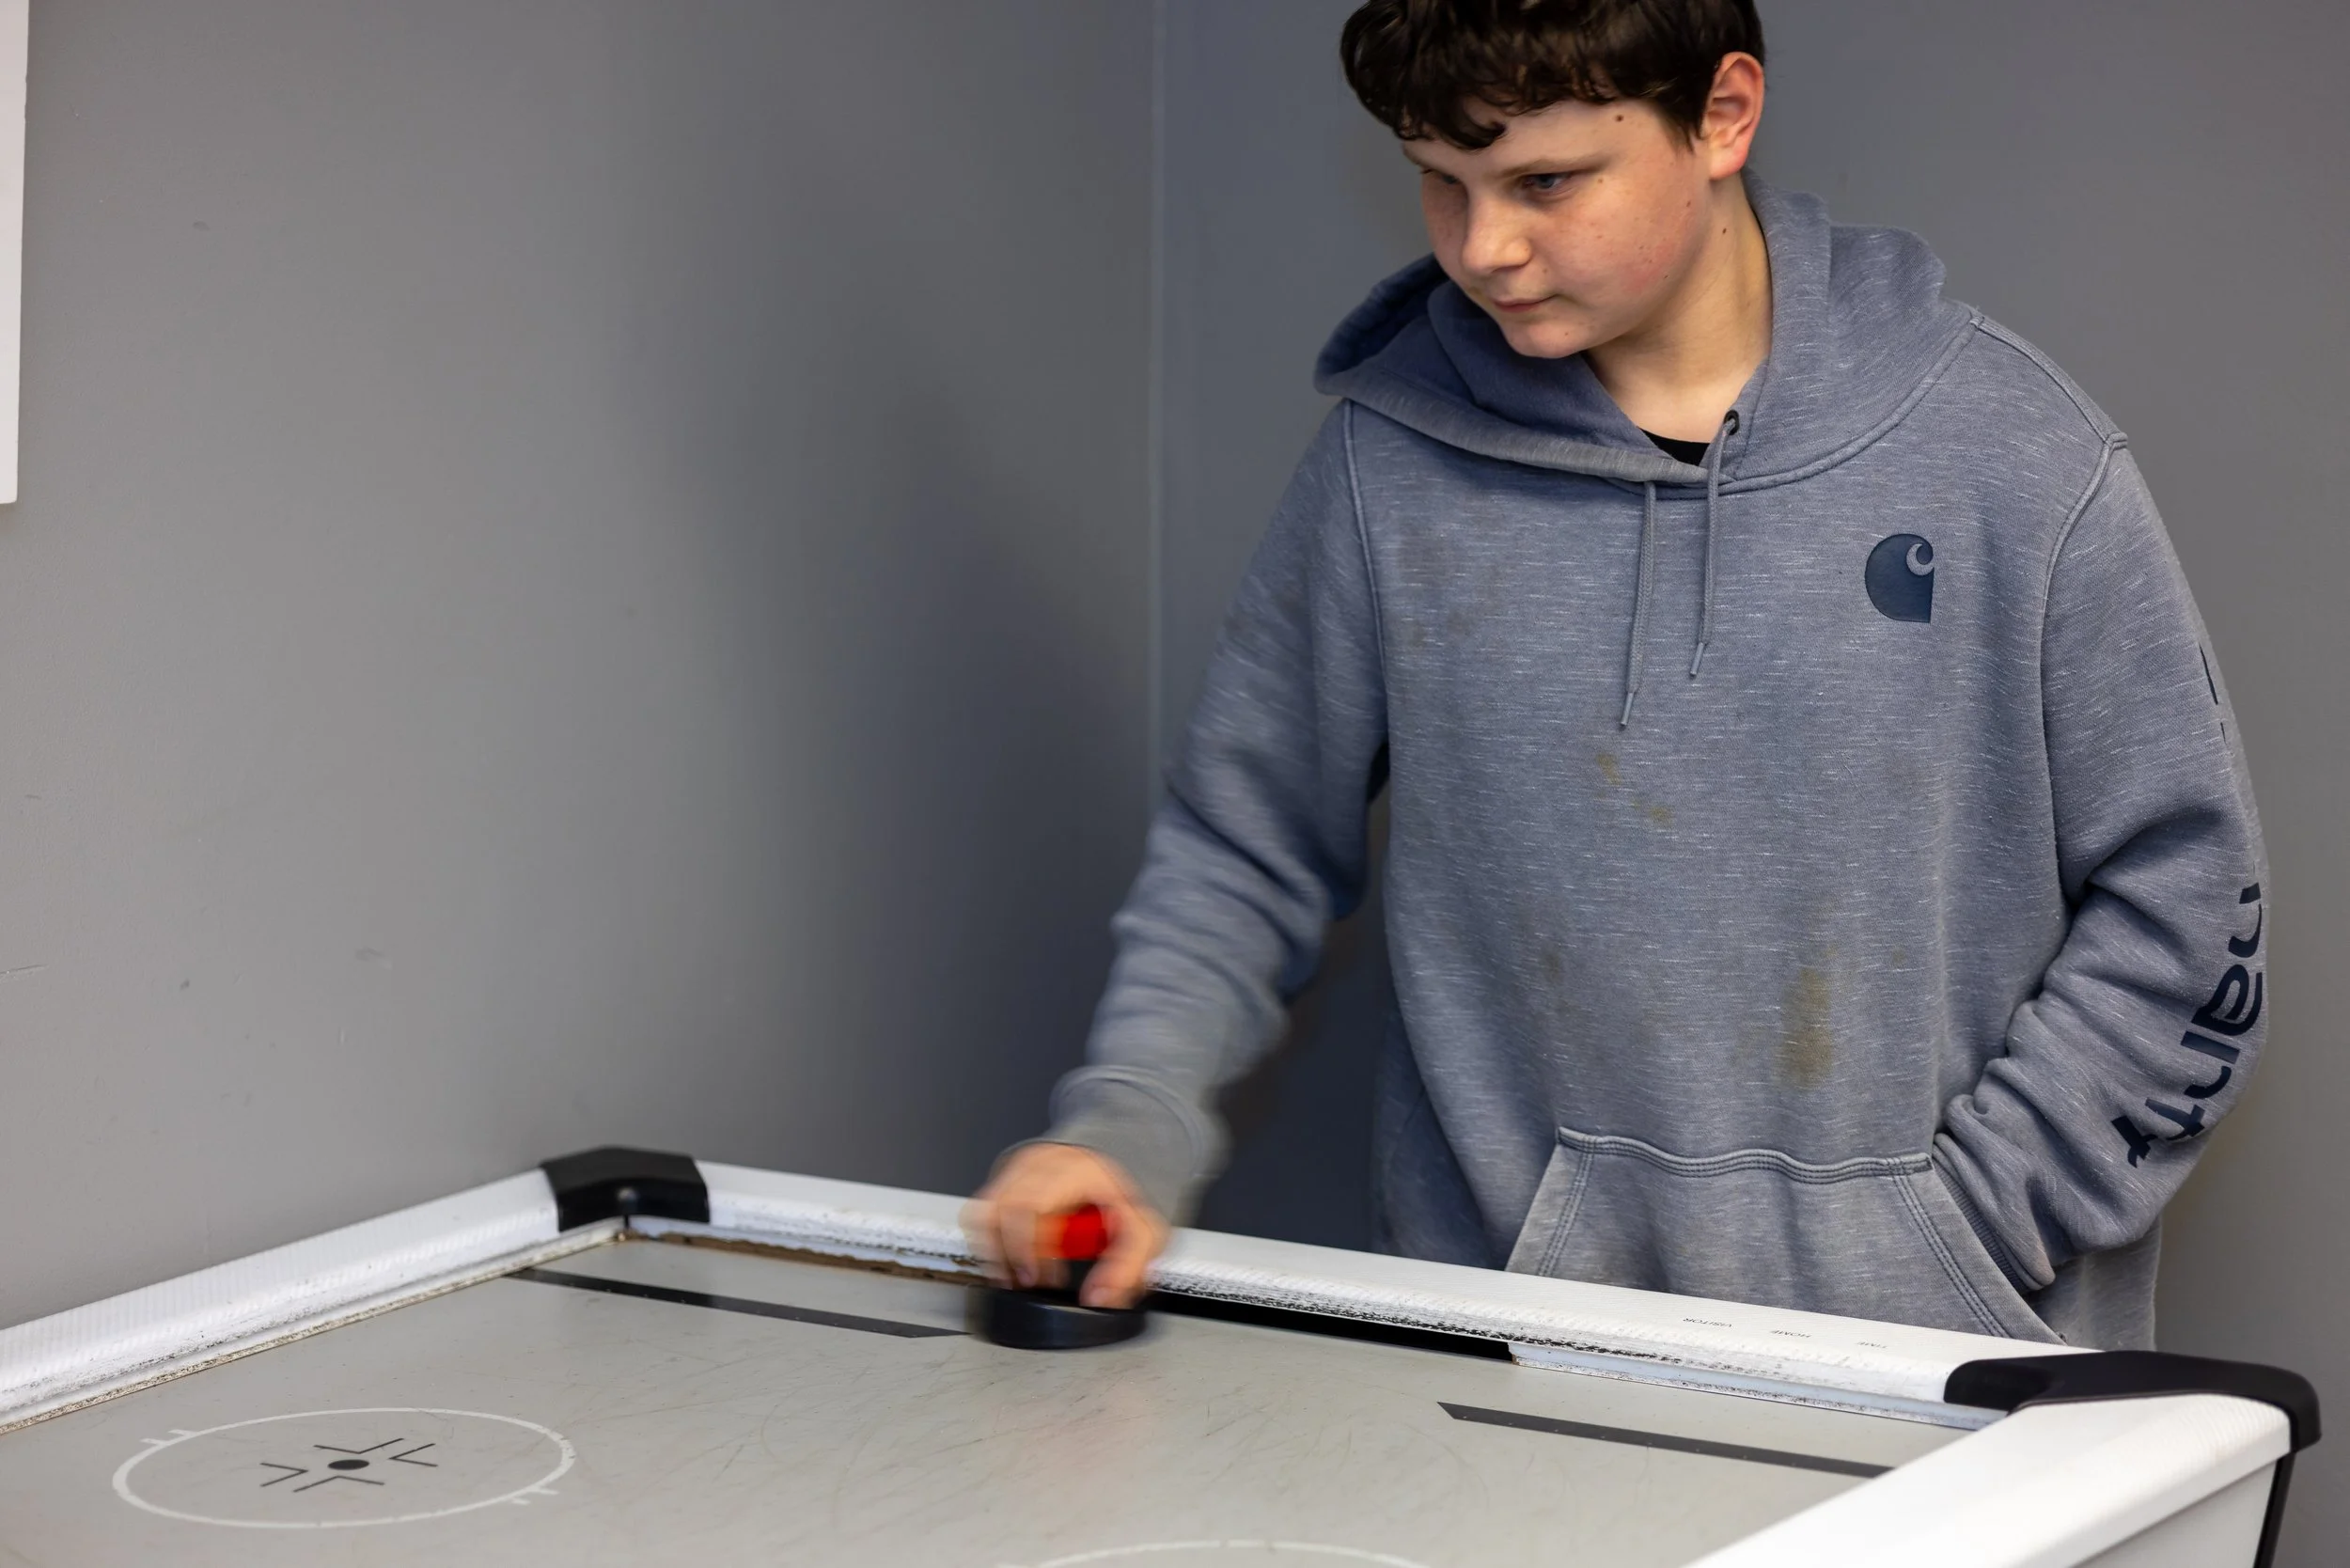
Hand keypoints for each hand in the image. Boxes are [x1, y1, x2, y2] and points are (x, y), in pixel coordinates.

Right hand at [964, 1143, 1168, 1308]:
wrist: (1115, 1173)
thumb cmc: (1124, 1202)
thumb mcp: (1144, 1233)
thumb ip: (1127, 1267)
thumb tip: (1098, 1298)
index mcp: (1074, 1170)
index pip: (1032, 1205)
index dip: (1031, 1248)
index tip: (1045, 1279)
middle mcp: (1040, 1164)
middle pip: (1000, 1209)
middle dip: (1009, 1255)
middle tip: (1026, 1282)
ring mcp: (1018, 1169)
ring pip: (982, 1211)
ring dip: (991, 1251)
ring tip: (1011, 1276)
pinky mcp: (1005, 1180)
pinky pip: (980, 1213)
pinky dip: (988, 1242)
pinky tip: (1006, 1260)